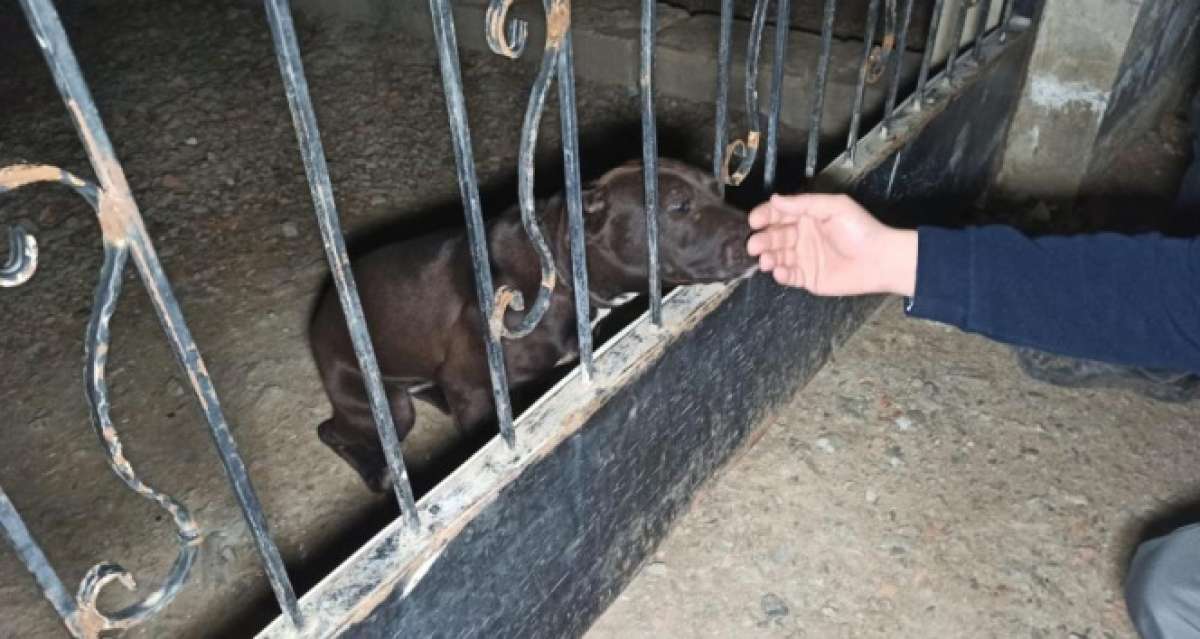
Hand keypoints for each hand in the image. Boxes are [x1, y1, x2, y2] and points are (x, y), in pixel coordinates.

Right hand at [746, 193, 916, 296]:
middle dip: (762, 240)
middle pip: (773, 237)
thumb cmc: (861, 230)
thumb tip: (775, 198)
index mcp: (806, 217)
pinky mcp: (808, 278)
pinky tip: (780, 271)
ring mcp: (803, 258)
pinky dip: (781, 275)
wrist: (880, 260)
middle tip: (754, 245)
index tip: (754, 221)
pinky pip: (788, 276)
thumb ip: (804, 203)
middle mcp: (801, 236)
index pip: (778, 214)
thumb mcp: (834, 207)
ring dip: (768, 258)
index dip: (764, 216)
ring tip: (766, 260)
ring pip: (777, 257)